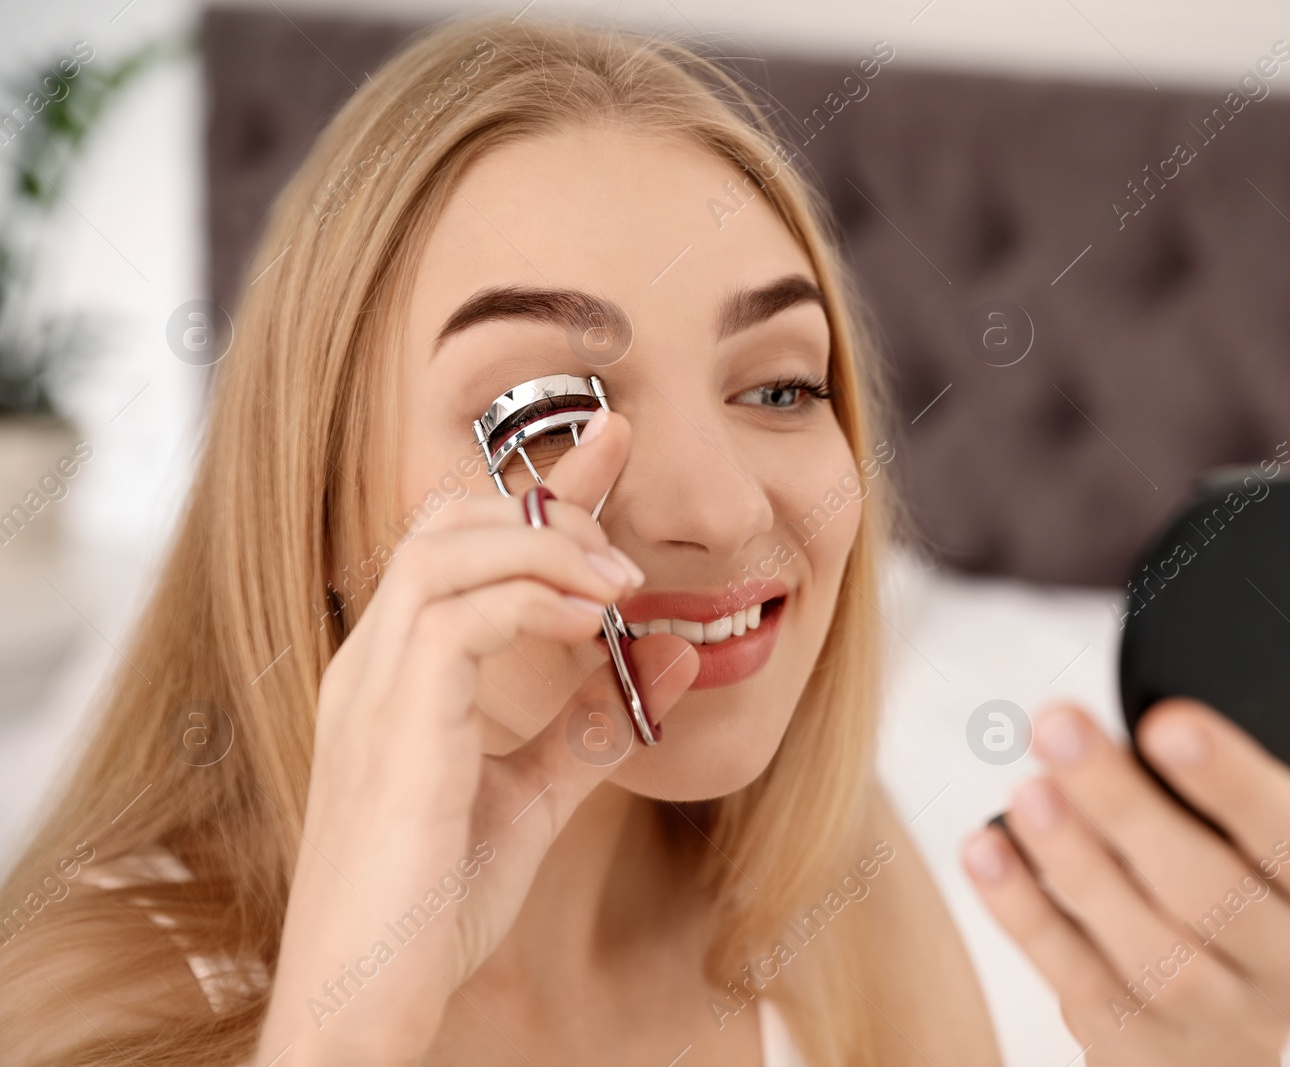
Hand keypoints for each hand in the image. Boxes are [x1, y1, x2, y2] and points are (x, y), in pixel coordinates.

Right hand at [254, 411, 699, 1065]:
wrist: (365, 998)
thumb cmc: (429, 908)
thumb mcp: (531, 800)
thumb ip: (593, 726)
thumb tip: (674, 661)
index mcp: (394, 676)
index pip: (459, 548)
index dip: (536, 491)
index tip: (609, 450)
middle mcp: (371, 664)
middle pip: (445, 524)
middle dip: (543, 503)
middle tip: (625, 537)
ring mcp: (370, 689)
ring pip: (447, 550)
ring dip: (546, 549)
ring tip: (620, 587)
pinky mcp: (391, 723)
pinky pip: (458, 615)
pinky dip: (533, 601)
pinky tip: (594, 625)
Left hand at [962, 699, 1289, 1065]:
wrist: (1221, 1034)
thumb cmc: (1251, 890)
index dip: (1237, 782)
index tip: (1164, 720)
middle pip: (1211, 891)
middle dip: (1124, 804)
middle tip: (1056, 725)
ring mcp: (1218, 1016)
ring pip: (1147, 946)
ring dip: (1075, 861)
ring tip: (1024, 789)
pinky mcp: (1137, 1044)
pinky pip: (1075, 977)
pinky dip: (1025, 911)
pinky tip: (985, 849)